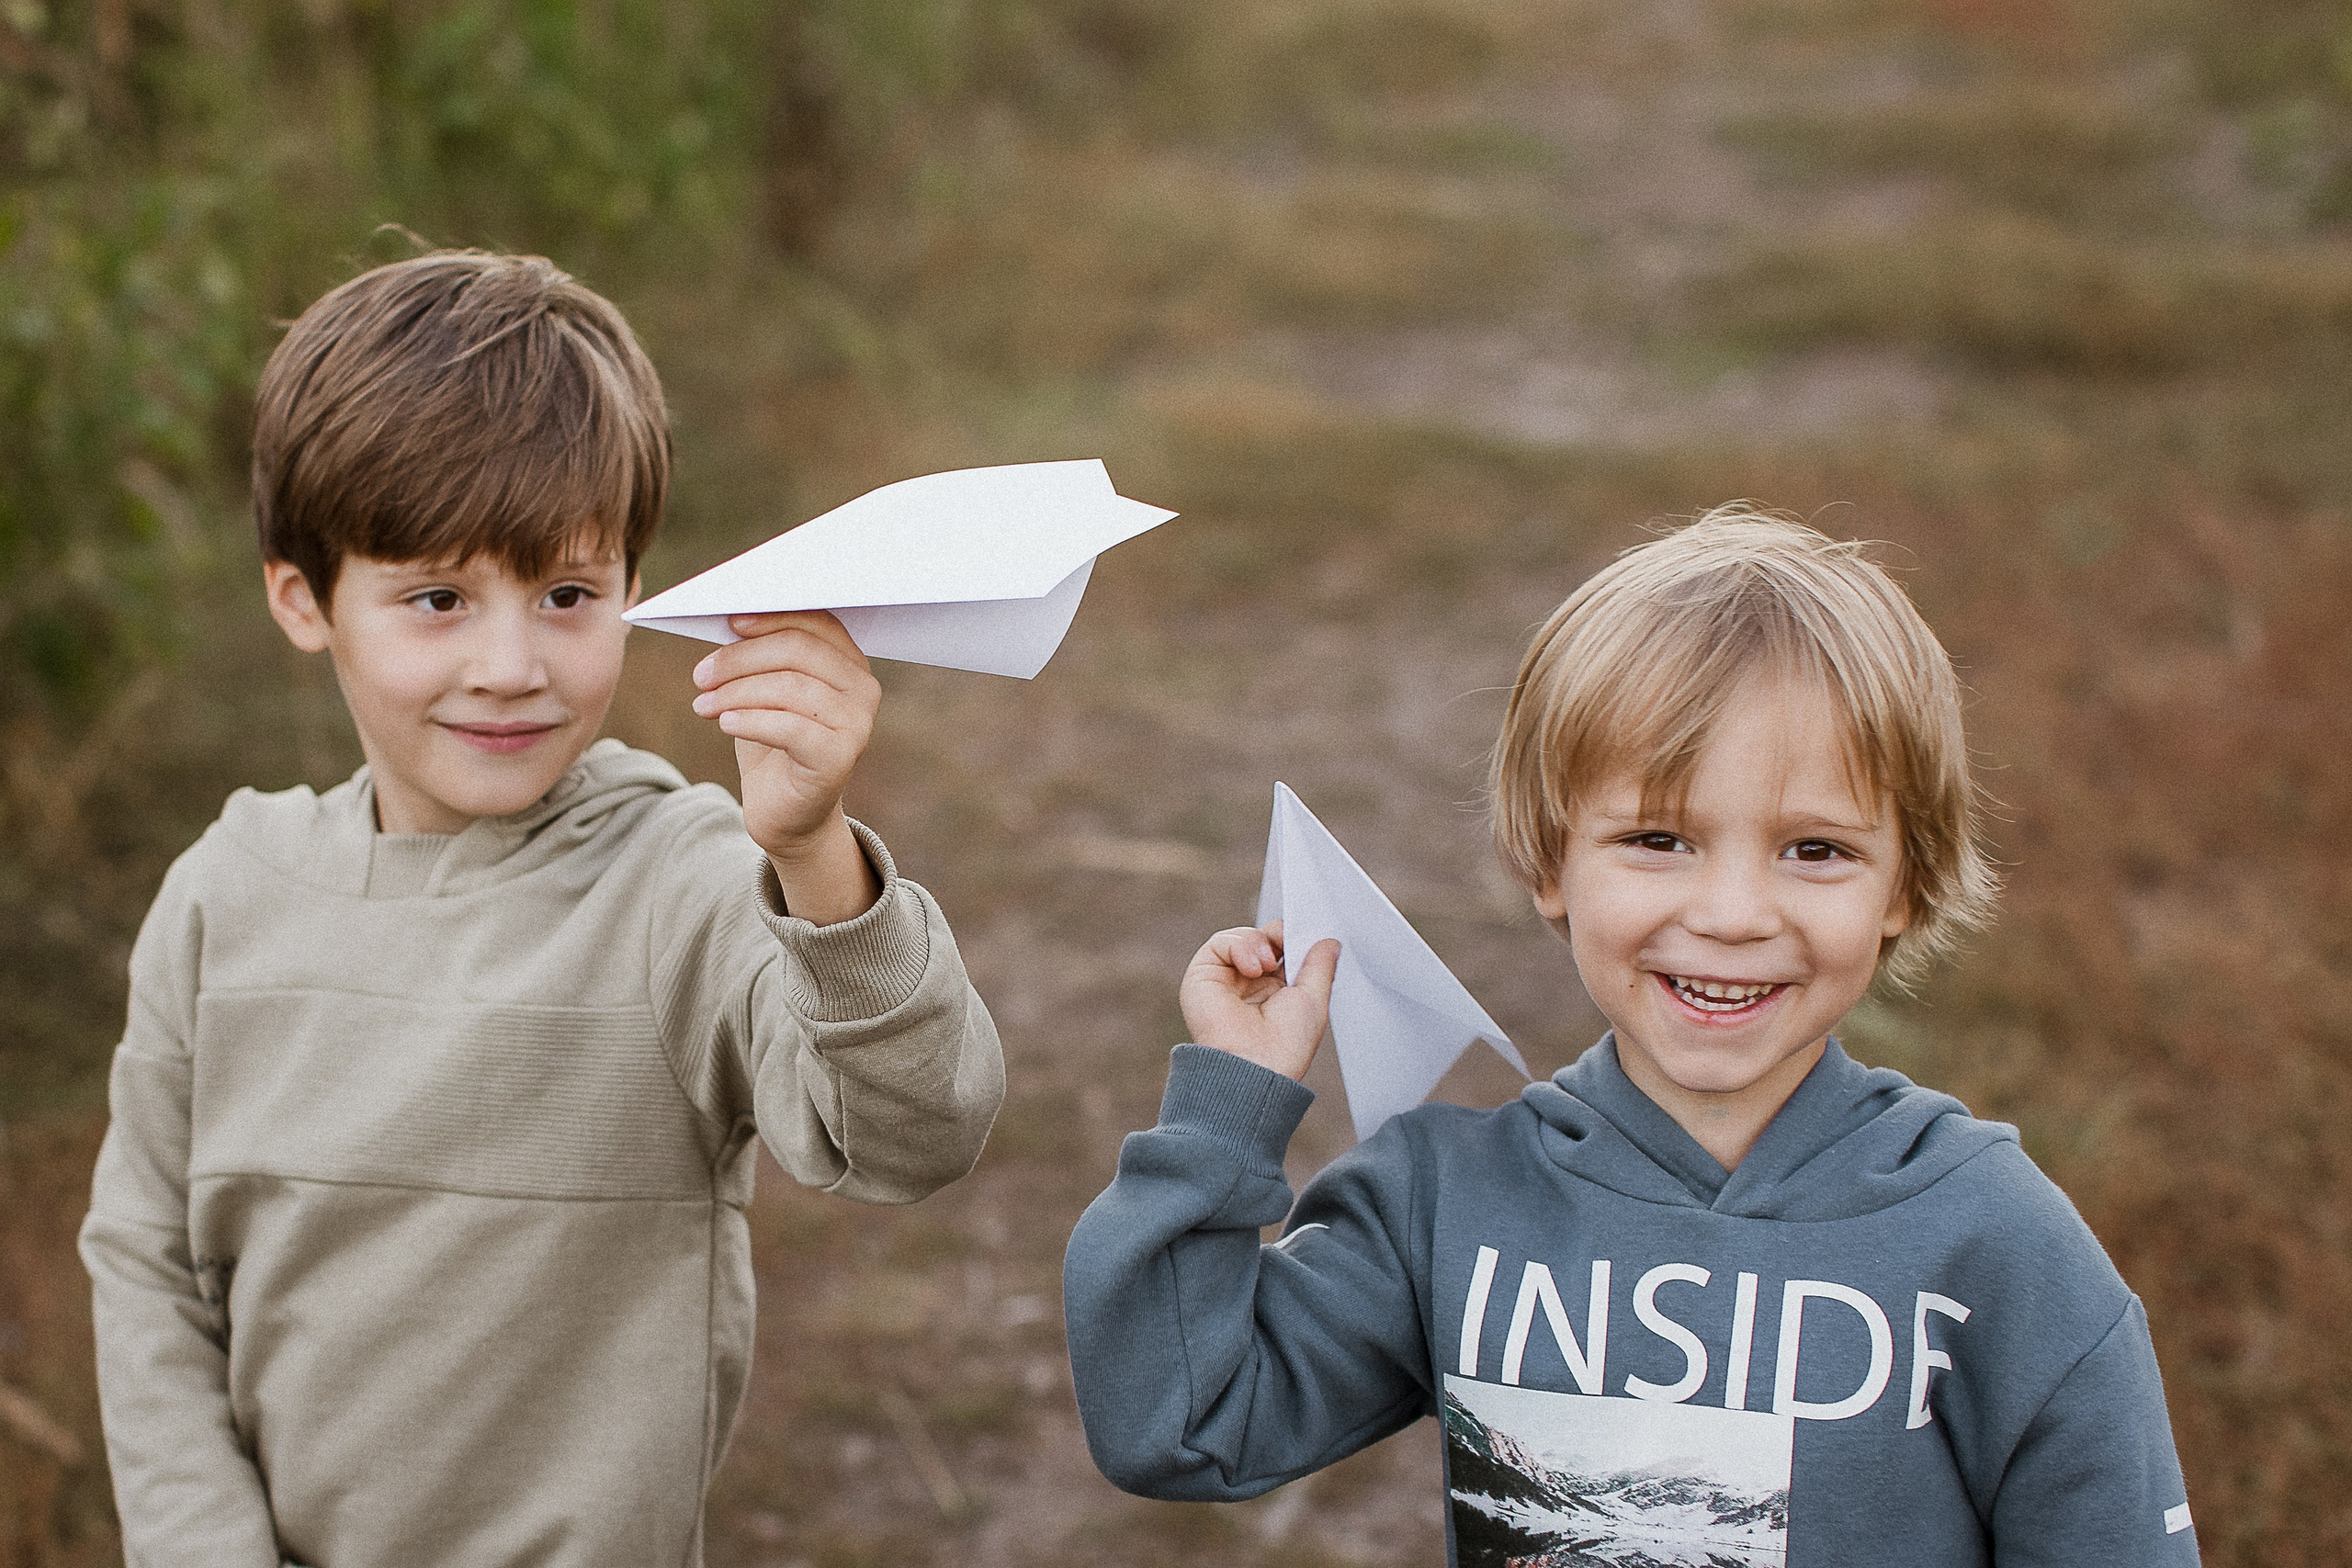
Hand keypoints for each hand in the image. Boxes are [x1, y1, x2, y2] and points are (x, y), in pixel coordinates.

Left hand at [692, 611, 881, 922]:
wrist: (787, 814)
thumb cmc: (773, 745)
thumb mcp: (764, 691)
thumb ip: (761, 656)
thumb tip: (733, 618)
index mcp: (850, 664)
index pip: (816, 623)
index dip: (771, 617)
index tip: (729, 623)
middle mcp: (862, 690)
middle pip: (798, 650)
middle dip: (741, 658)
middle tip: (701, 676)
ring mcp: (856, 724)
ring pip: (789, 687)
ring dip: (736, 691)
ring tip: (703, 705)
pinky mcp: (839, 757)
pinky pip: (789, 727)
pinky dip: (749, 721)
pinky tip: (724, 724)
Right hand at [1179, 922, 1339, 1081]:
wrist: (1254, 1066)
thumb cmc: (1285, 1045)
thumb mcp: (1314, 999)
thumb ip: (1320, 965)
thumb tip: (1329, 941)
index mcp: (1276, 992)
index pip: (1281, 950)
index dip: (1292, 938)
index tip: (1305, 937)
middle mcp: (1249, 985)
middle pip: (1261, 938)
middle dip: (1277, 934)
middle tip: (1286, 942)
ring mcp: (1226, 980)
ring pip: (1240, 937)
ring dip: (1258, 941)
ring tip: (1267, 964)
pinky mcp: (1202, 976)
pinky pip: (1220, 943)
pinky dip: (1239, 946)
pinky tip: (1251, 968)